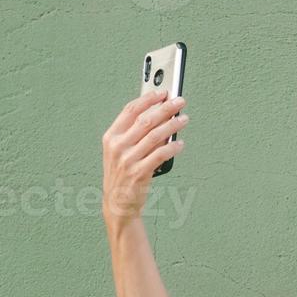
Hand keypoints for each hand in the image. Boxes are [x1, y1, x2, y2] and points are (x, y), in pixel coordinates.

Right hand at [101, 89, 186, 228]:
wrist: (117, 204)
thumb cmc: (122, 175)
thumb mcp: (119, 151)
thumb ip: (133, 134)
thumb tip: (158, 115)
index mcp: (111, 137)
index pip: (130, 110)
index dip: (148, 99)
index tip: (163, 92)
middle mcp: (118, 146)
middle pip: (145, 120)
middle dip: (165, 108)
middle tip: (180, 102)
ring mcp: (128, 160)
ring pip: (155, 136)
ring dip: (172, 125)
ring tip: (184, 119)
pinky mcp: (139, 173)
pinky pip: (160, 155)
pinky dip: (172, 148)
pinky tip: (180, 143)